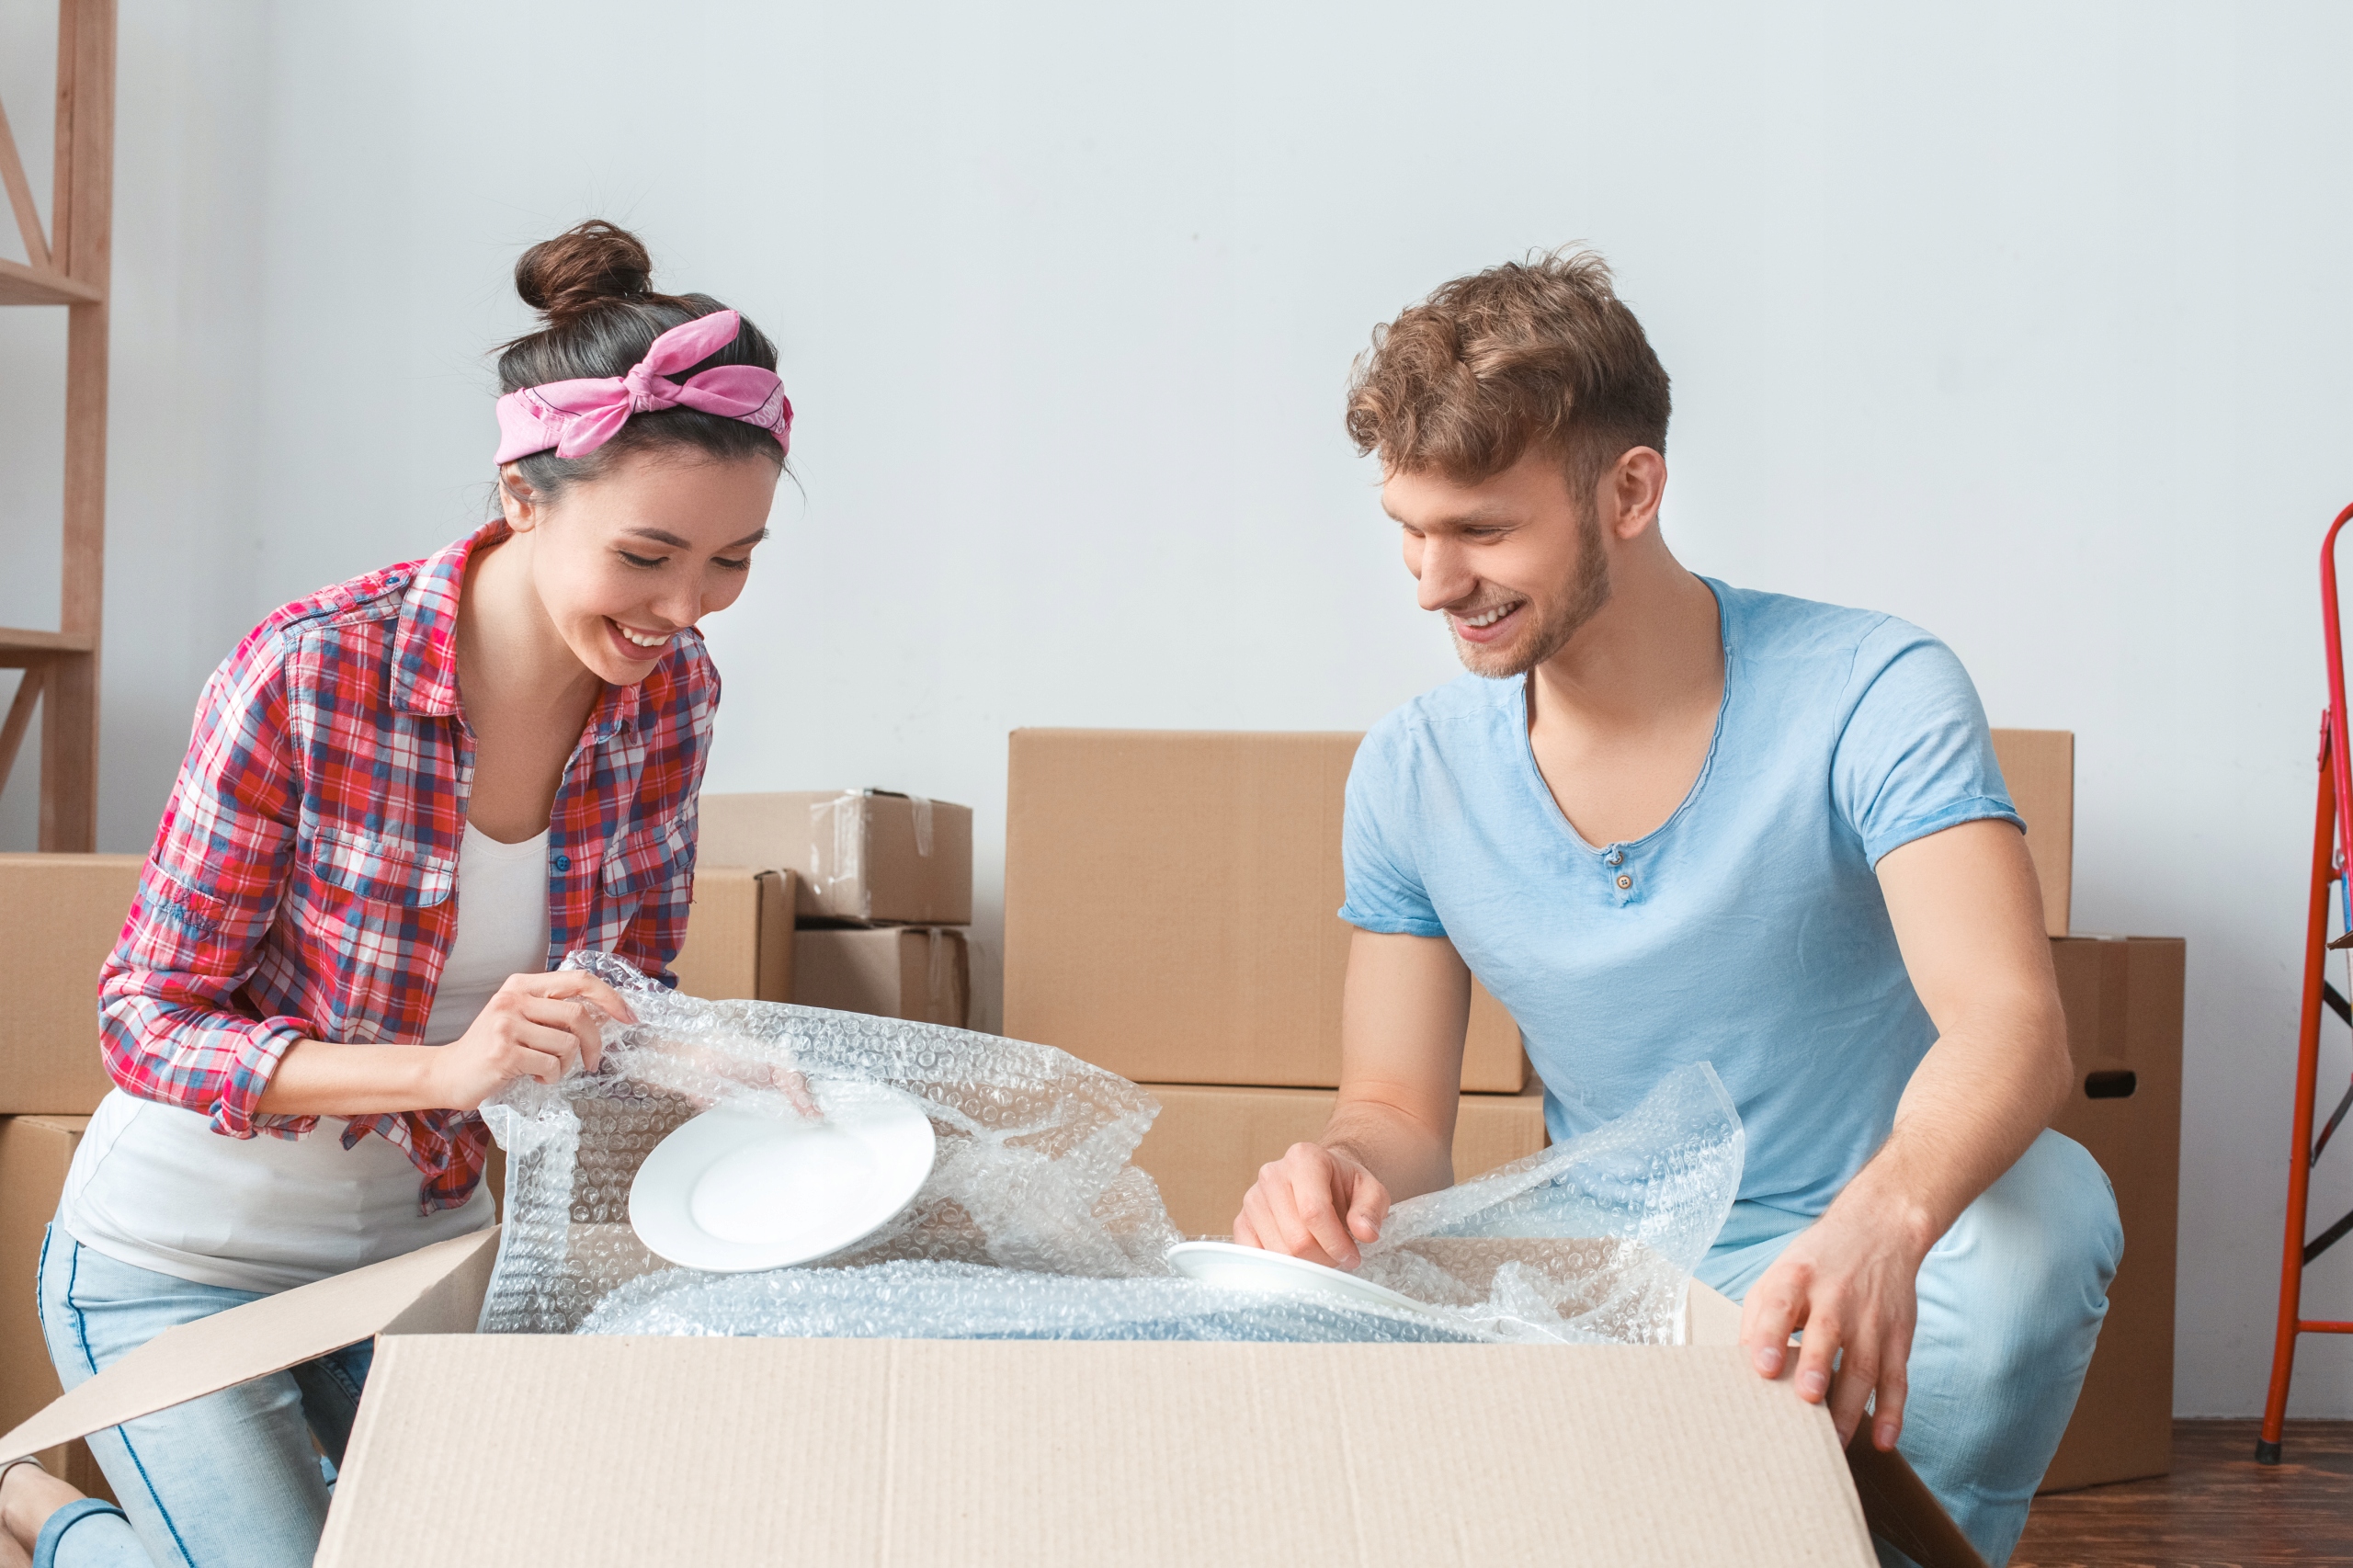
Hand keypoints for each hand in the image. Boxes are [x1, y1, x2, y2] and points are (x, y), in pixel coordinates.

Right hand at [425, 971, 636, 1110]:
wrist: (447, 1073)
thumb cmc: (490, 1050)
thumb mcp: (519, 1017)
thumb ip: (551, 1010)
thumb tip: (603, 1015)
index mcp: (521, 984)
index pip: (579, 979)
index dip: (610, 997)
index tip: (628, 1016)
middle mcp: (513, 998)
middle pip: (578, 1015)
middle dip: (594, 1043)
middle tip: (593, 1062)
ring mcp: (507, 1024)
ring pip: (567, 1044)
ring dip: (565, 1065)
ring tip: (546, 1069)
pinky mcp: (504, 1051)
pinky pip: (550, 1065)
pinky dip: (550, 1078)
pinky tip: (533, 1077)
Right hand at [1231, 1142, 1390, 1268]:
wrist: (1322, 1182)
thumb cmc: (1345, 1187)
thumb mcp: (1371, 1191)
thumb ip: (1371, 1209)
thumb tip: (1365, 1233)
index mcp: (1304, 1159)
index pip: (1314, 1211)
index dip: (1335, 1243)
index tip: (1351, 1256)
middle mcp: (1272, 1174)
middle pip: (1296, 1238)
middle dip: (1323, 1257)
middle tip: (1338, 1256)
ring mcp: (1252, 1198)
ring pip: (1278, 1252)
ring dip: (1305, 1264)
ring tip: (1320, 1252)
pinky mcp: (1242, 1221)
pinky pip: (1256, 1256)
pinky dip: (1281, 1267)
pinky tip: (1299, 1257)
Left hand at [1739, 1204, 1925, 1450]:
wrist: (1879, 1230)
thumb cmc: (1816, 1264)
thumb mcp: (1778, 1276)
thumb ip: (1758, 1319)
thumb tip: (1743, 1369)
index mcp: (1796, 1278)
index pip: (1780, 1305)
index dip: (1770, 1336)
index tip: (1762, 1368)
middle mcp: (1836, 1297)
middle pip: (1826, 1336)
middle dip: (1817, 1369)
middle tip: (1806, 1402)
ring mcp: (1871, 1318)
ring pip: (1864, 1367)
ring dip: (1850, 1408)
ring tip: (1832, 1443)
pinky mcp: (1898, 1336)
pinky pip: (1897, 1379)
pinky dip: (1892, 1412)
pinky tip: (1883, 1440)